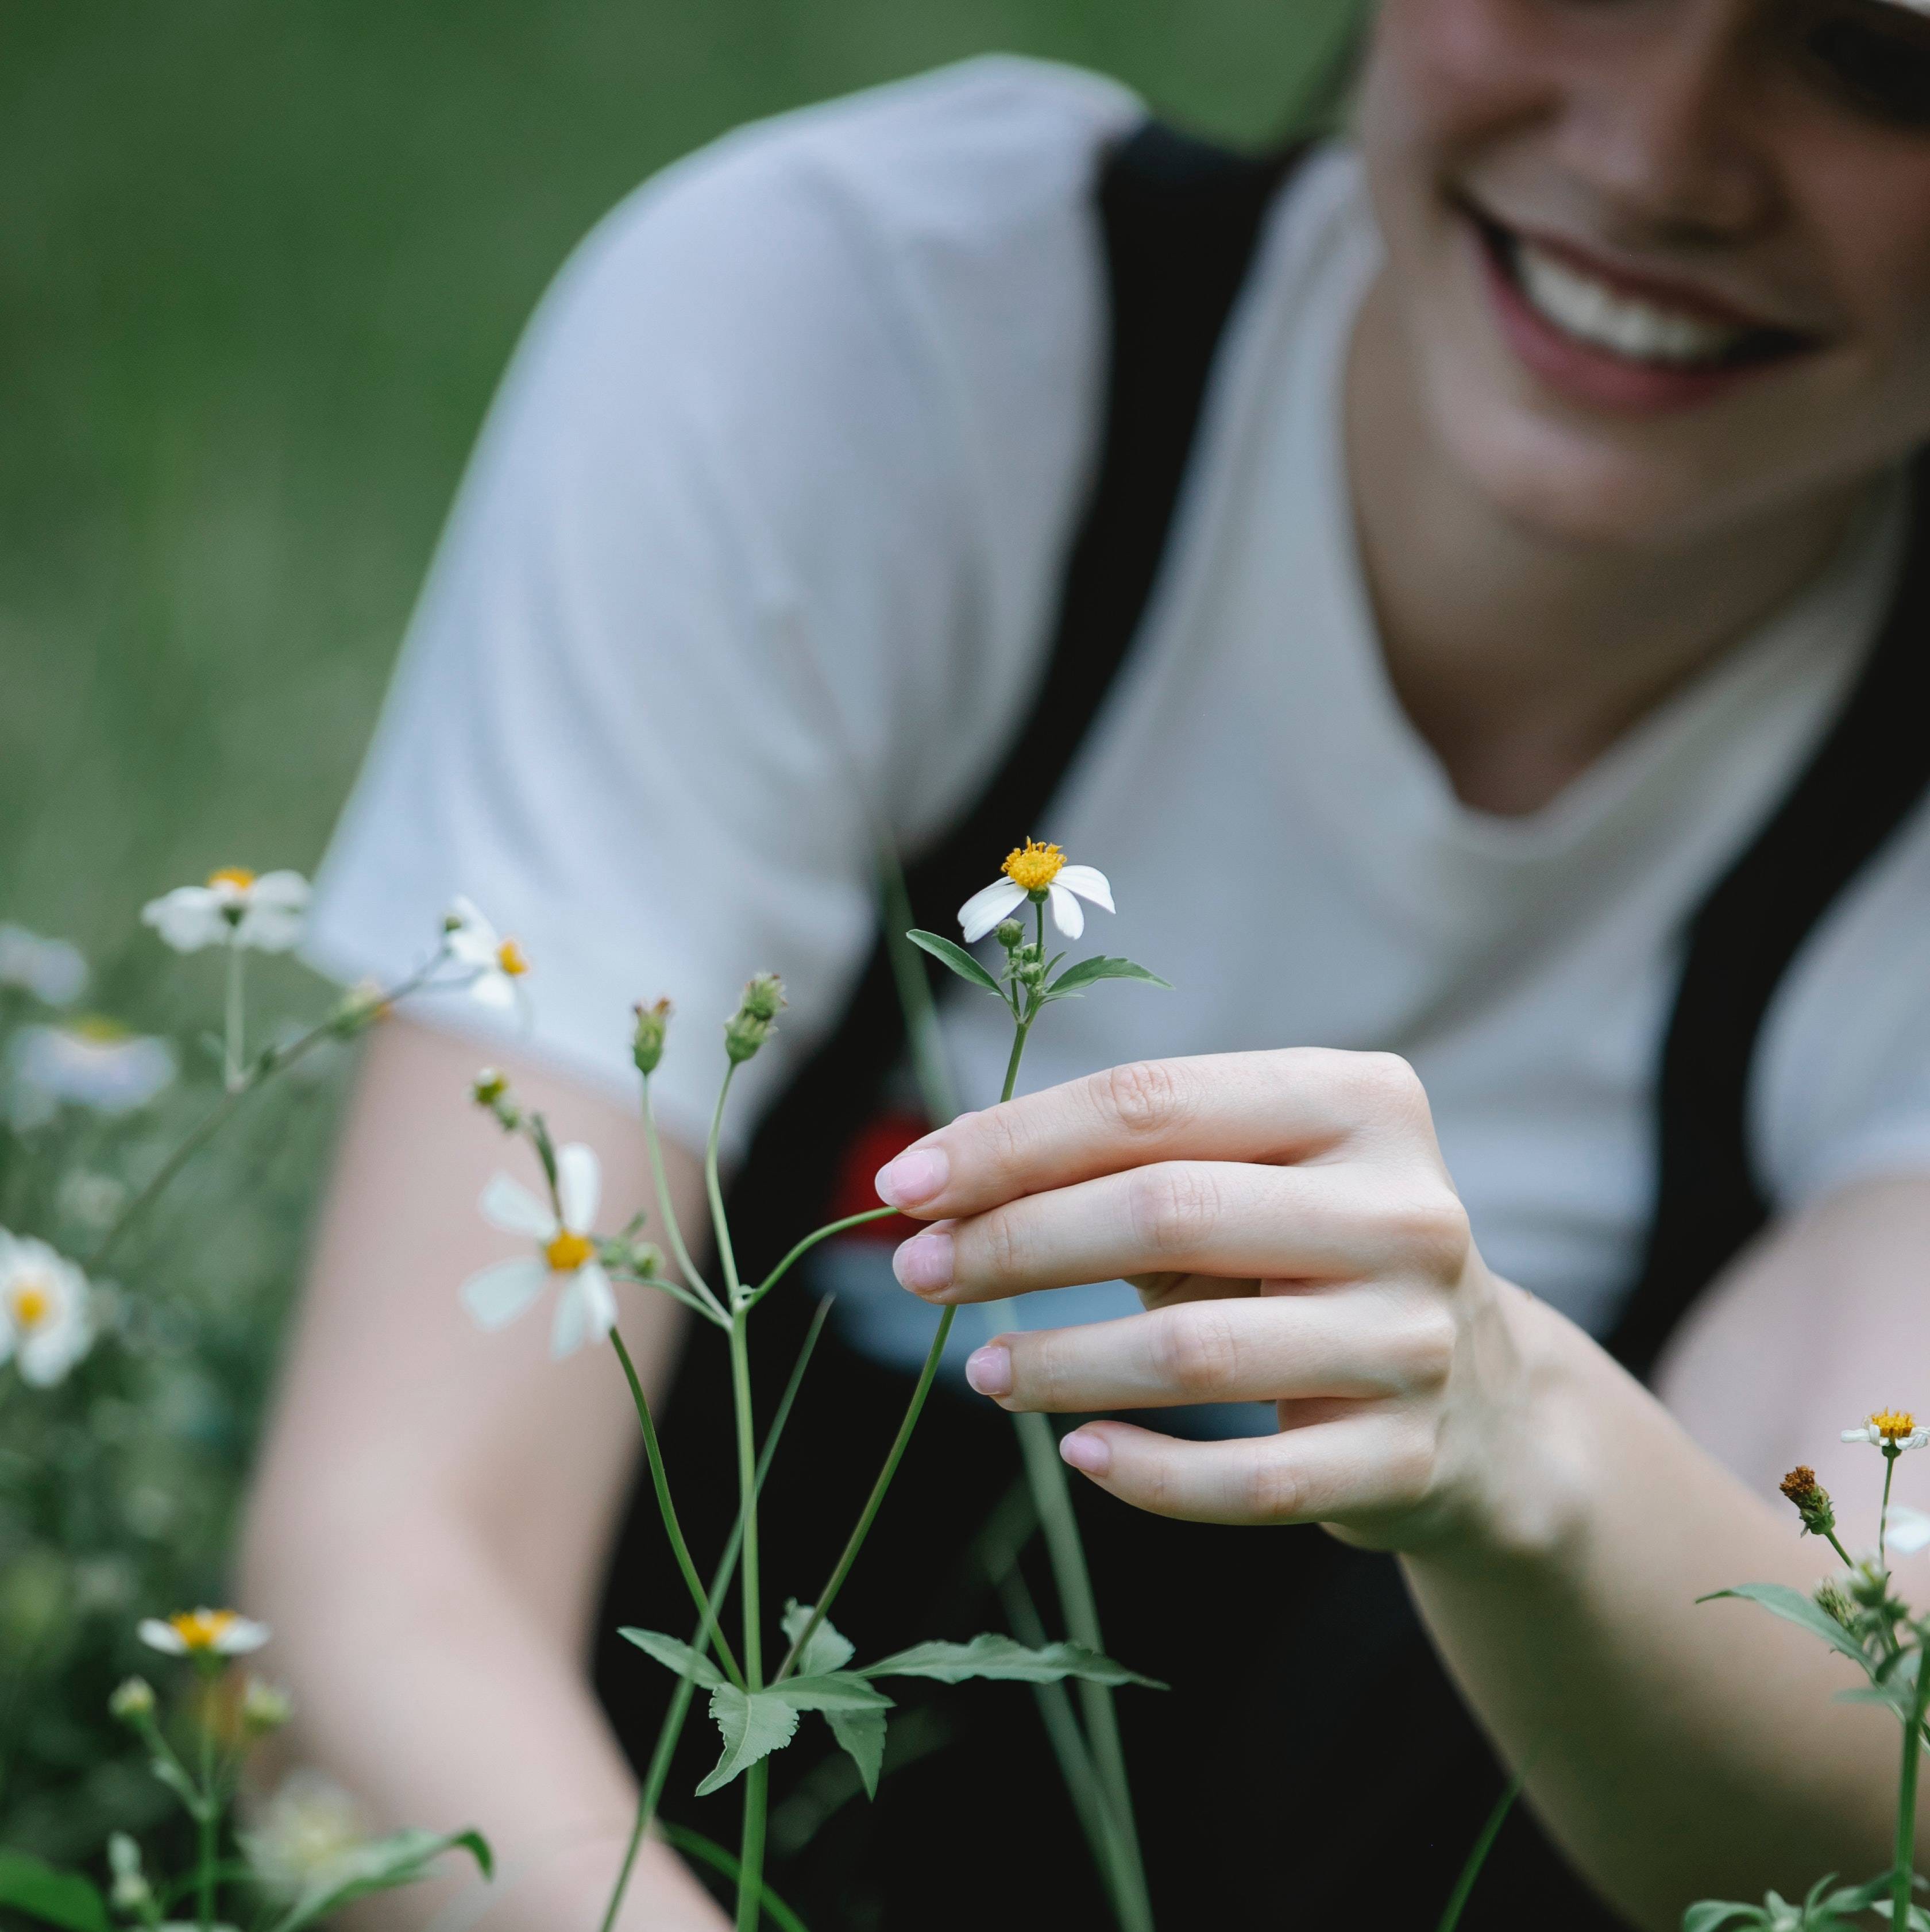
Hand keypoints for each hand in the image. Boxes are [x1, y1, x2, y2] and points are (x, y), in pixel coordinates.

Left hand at [875, 1049, 1553, 1551]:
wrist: (1483, 1401)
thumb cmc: (1310, 1260)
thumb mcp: (1241, 1183)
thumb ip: (1114, 1166)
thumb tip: (935, 1179)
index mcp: (1358, 1100)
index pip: (1149, 1103)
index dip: (1011, 1141)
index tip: (904, 1182)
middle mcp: (1403, 1208)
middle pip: (1163, 1210)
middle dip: (1015, 1242)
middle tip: (916, 1270)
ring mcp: (1415, 1338)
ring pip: (1195, 1356)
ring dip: (1061, 1363)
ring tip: (984, 1370)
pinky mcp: (1409, 1459)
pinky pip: (1248, 1483)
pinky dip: (1147, 1474)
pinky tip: (1080, 1454)